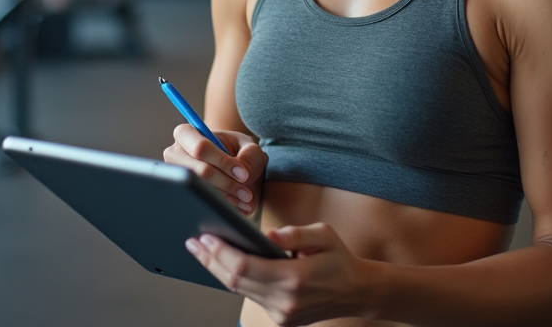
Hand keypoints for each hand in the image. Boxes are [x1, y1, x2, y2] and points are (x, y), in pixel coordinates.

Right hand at [163, 125, 266, 214]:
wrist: (231, 167)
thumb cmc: (238, 152)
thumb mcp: (249, 147)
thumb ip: (250, 155)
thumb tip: (242, 173)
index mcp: (187, 134)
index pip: (201, 148)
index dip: (223, 162)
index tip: (243, 174)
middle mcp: (174, 154)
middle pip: (200, 172)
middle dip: (227, 184)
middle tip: (247, 193)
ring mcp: (175, 177)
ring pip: (201, 190)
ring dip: (226, 198)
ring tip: (246, 201)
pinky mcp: (180, 194)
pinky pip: (200, 203)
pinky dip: (221, 206)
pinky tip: (237, 207)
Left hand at [186, 223, 372, 326]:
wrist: (357, 292)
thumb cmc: (339, 259)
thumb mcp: (324, 234)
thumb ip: (294, 233)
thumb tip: (266, 235)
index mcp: (294, 277)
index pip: (244, 266)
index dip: (221, 252)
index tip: (206, 237)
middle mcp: (284, 300)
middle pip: (235, 281)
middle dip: (211, 260)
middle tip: (194, 242)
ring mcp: (281, 313)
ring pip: (240, 291)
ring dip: (219, 270)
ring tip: (204, 251)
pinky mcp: (280, 319)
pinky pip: (251, 297)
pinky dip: (236, 280)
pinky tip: (225, 265)